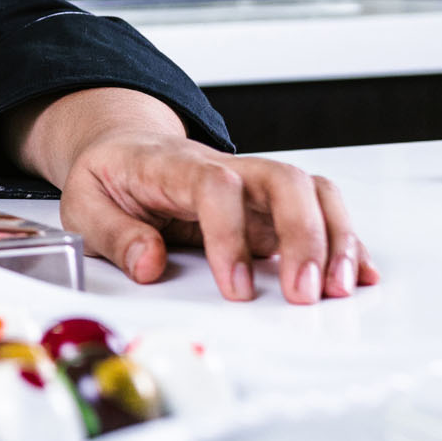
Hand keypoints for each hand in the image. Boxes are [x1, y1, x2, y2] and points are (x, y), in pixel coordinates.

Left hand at [58, 131, 381, 302]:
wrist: (122, 148)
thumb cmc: (109, 177)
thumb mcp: (83, 202)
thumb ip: (114, 234)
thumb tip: (150, 264)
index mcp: (172, 165)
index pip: (215, 187)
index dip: (230, 236)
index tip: (235, 288)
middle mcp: (224, 168)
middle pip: (281, 180)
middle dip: (303, 236)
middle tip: (304, 292)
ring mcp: (253, 185)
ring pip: (311, 191)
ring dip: (334, 238)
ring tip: (339, 288)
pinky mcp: (269, 206)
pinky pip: (319, 211)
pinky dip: (345, 240)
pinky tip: (358, 273)